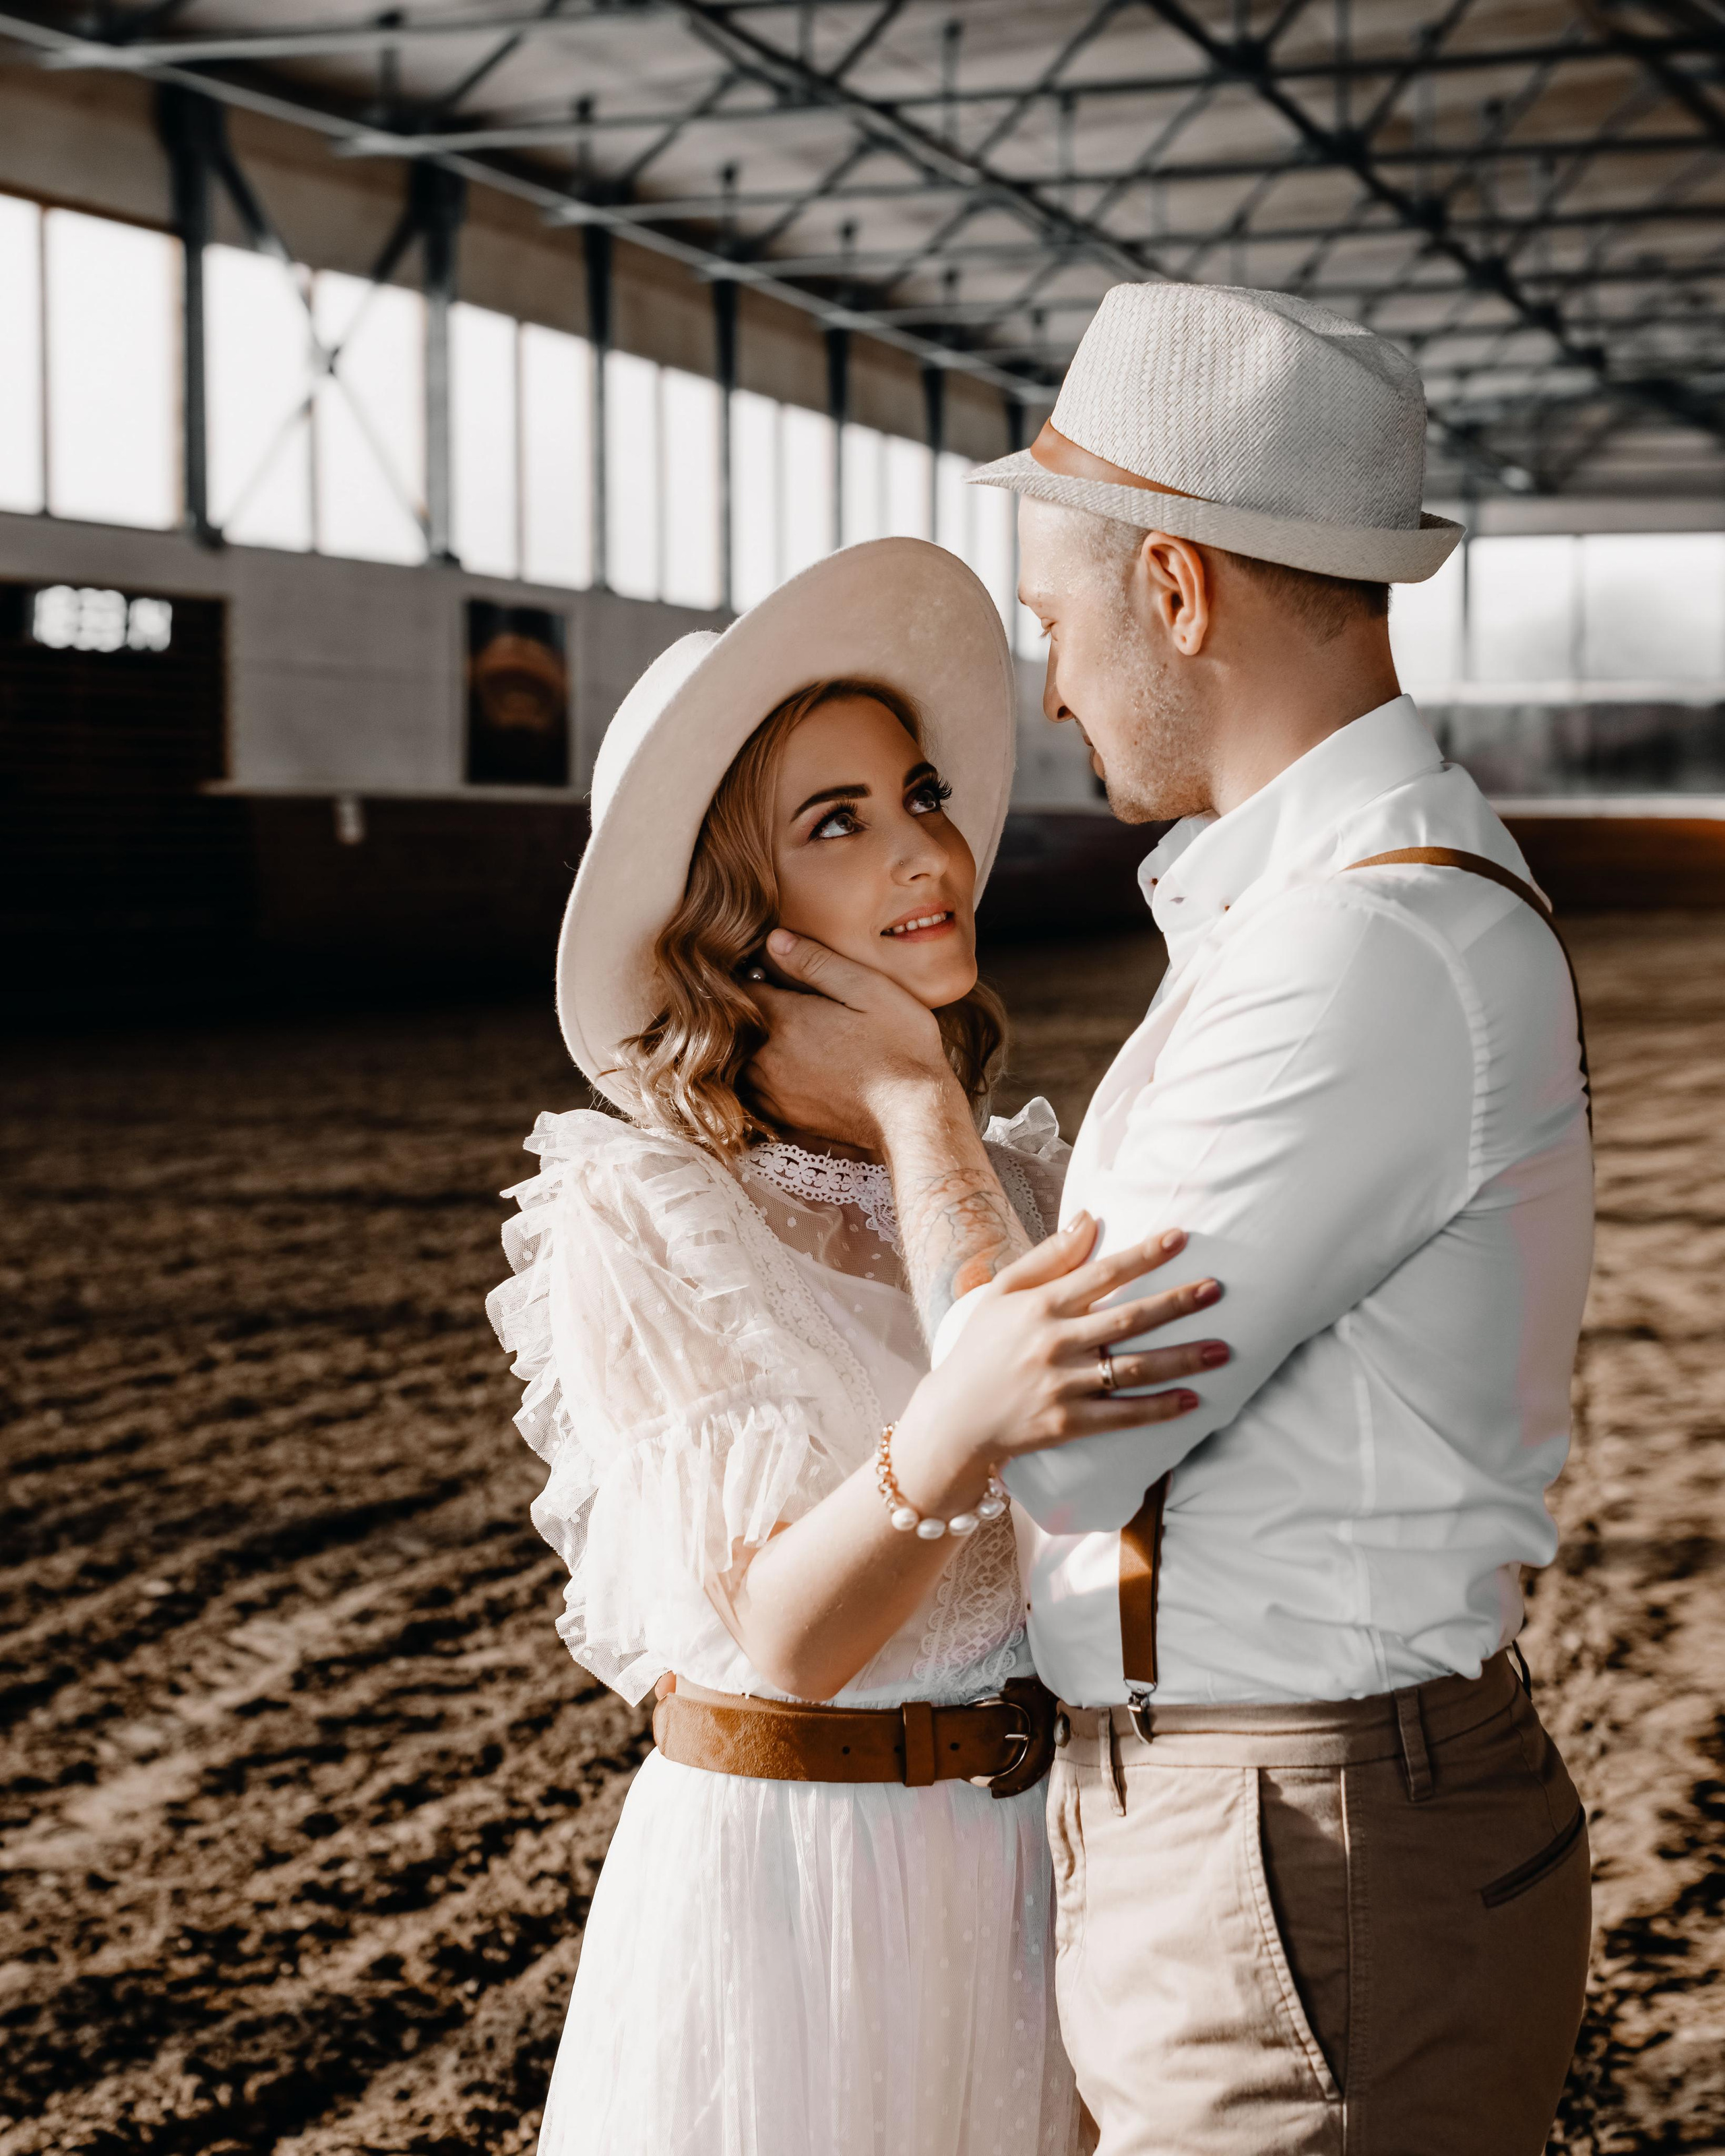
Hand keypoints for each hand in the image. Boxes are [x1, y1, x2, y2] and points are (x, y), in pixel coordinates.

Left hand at [747, 927, 958, 1146]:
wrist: (915, 1115)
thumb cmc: (900, 1046)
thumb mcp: (868, 988)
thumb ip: (817, 962)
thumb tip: (774, 940)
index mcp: (785, 1019)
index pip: (741, 988)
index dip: (752, 975)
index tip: (767, 972)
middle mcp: (768, 1057)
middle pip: (736, 1026)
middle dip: (750, 1010)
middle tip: (780, 1001)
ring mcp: (773, 1091)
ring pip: (741, 1059)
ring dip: (753, 1044)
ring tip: (787, 1034)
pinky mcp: (784, 1115)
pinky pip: (753, 1090)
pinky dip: (760, 1075)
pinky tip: (791, 1067)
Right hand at [889, 1216, 1225, 1511]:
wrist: (955, 1418)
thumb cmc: (981, 1348)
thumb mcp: (1003, 1293)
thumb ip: (1048, 1257)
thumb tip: (1089, 1218)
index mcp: (1040, 1307)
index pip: (1101, 1274)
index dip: (1143, 1255)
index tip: (1181, 1238)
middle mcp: (1054, 1343)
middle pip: (1128, 1319)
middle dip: (1176, 1303)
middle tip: (1217, 1290)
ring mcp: (1062, 1386)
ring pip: (1133, 1369)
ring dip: (1182, 1359)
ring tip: (1222, 1350)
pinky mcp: (1067, 1424)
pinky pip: (1122, 1416)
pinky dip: (1159, 1410)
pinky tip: (1193, 1401)